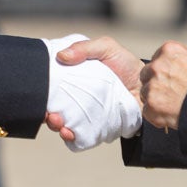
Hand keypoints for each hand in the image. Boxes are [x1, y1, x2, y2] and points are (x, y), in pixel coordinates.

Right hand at [41, 35, 140, 151]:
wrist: (147, 86)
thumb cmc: (126, 65)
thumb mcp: (106, 48)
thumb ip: (84, 48)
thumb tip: (61, 56)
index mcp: (74, 79)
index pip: (52, 87)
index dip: (42, 92)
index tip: (39, 93)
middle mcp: (76, 99)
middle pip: (53, 108)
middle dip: (46, 114)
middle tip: (49, 113)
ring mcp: (85, 115)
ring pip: (63, 124)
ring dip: (56, 126)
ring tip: (58, 122)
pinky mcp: (95, 128)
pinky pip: (79, 136)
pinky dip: (71, 137)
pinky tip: (69, 133)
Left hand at [139, 41, 186, 130]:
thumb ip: (179, 61)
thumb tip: (173, 67)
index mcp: (168, 51)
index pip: (156, 60)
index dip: (163, 72)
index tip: (171, 80)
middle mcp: (157, 66)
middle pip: (146, 76)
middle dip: (155, 84)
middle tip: (170, 94)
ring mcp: (152, 86)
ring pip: (145, 94)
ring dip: (155, 100)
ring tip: (174, 105)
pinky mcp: (151, 105)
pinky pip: (147, 111)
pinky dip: (156, 115)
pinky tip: (171, 115)